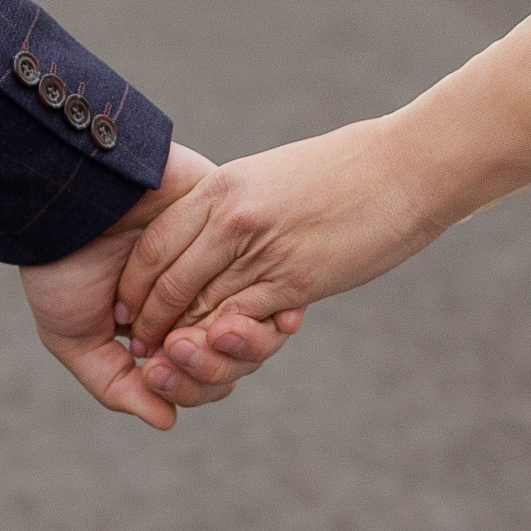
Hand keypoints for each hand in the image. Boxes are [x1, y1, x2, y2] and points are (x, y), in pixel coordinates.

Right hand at [23, 143, 303, 428]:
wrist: (67, 197)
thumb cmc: (60, 265)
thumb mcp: (74, 338)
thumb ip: (117, 385)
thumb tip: (168, 420)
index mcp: (164, 329)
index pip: (202, 378)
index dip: (188, 387)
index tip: (154, 370)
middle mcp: (199, 303)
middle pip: (237, 360)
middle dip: (211, 368)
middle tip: (174, 346)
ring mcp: (222, 269)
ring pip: (259, 328)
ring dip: (234, 345)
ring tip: (198, 334)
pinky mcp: (236, 234)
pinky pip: (271, 283)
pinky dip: (263, 311)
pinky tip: (237, 319)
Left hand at [113, 116, 448, 352]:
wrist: (402, 169)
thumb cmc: (344, 170)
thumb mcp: (272, 176)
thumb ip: (237, 204)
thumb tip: (215, 230)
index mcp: (221, 187)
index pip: (156, 242)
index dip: (136, 282)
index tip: (128, 306)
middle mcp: (231, 218)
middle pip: (169, 279)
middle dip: (150, 319)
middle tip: (141, 345)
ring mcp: (260, 250)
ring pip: (199, 306)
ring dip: (179, 339)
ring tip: (167, 360)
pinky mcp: (292, 281)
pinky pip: (241, 320)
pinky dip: (222, 343)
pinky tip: (216, 355)